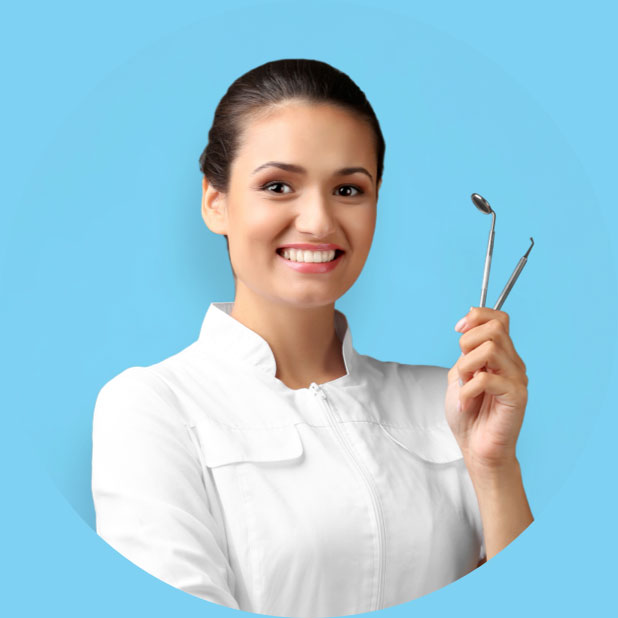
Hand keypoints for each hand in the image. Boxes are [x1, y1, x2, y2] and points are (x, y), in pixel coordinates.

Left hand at [445, 306, 528, 472]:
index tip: (458, 329)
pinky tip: (464, 404)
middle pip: (495, 328)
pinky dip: (467, 390)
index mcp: (500, 355)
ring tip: (463, 387)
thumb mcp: (459, 375)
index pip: (499, 318)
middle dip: (467, 342)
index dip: (476, 316)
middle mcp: (512, 362)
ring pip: (490, 349)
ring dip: (466, 367)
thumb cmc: (467, 414)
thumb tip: (468, 328)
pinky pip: (486, 378)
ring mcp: (517, 378)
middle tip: (462, 369)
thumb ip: (466, 352)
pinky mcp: (517, 395)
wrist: (476, 448)